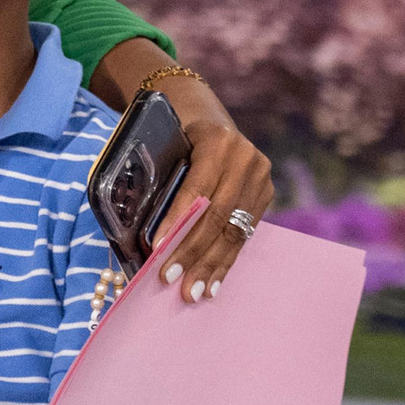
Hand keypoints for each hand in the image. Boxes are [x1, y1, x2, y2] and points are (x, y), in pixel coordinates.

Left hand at [150, 75, 275, 303]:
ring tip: (194, 293)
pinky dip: (225, 260)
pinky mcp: (265, 194)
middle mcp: (246, 159)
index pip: (198, 190)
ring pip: (234, 230)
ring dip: (211, 265)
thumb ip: (158, 178)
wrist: (201, 111)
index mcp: (218, 141)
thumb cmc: (168, 131)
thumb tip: (140, 233)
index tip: (158, 249)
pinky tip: (214, 284)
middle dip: (193, 252)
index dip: (179, 222)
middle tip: (171, 280)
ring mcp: (260, 177)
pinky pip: (244, 233)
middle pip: (218, 215)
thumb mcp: (162, 144)